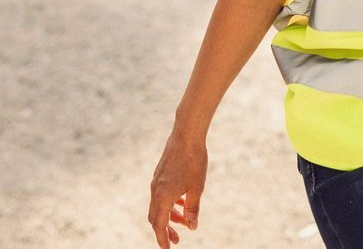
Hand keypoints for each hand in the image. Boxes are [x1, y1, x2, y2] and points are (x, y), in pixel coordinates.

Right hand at [148, 130, 207, 247]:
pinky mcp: (160, 173)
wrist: (187, 134)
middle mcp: (155, 191)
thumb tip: (192, 227)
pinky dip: (170, 202)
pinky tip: (182, 202)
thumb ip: (193, 209)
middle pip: (156, 218)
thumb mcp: (197, 187)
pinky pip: (161, 194)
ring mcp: (156, 181)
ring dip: (170, 216)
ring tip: (184, 221)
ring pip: (159, 206)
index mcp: (162, 197)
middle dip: (165, 230)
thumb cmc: (194, 160)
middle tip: (177, 240)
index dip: (163, 240)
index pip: (159, 226)